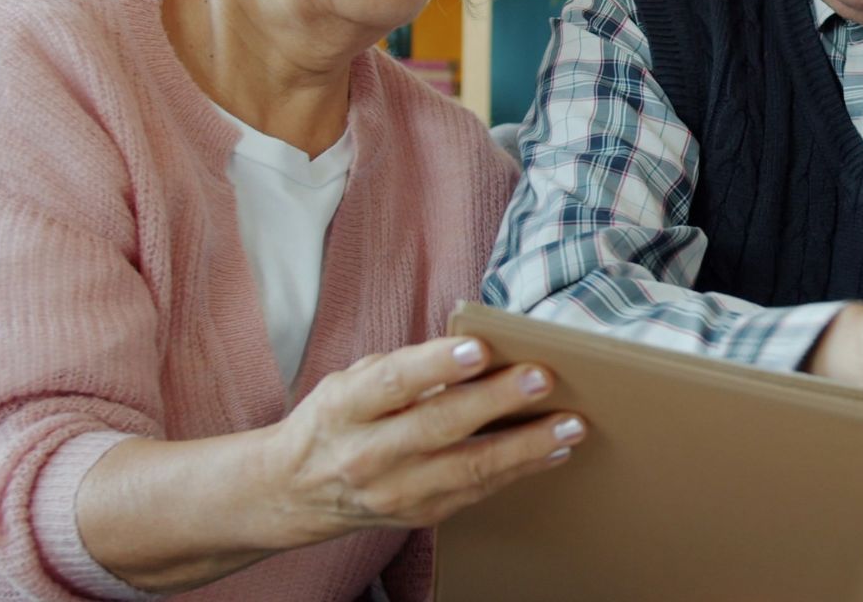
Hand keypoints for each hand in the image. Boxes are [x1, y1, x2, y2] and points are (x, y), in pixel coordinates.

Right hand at [264, 336, 585, 547]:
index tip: (479, 348)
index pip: (392, 384)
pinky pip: (477, 492)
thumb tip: (475, 352)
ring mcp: (394, 492)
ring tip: (569, 425)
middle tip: (541, 378)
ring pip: (467, 468)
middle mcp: (367, 454)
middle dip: (496, 401)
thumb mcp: (351, 382)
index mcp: (345, 408)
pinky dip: (519, 470)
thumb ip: (404, 368)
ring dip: (525, 446)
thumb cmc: (336, 420)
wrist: (294, 491)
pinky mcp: (418, 515)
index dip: (435, 365)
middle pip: (438, 426)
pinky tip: (552, 452)